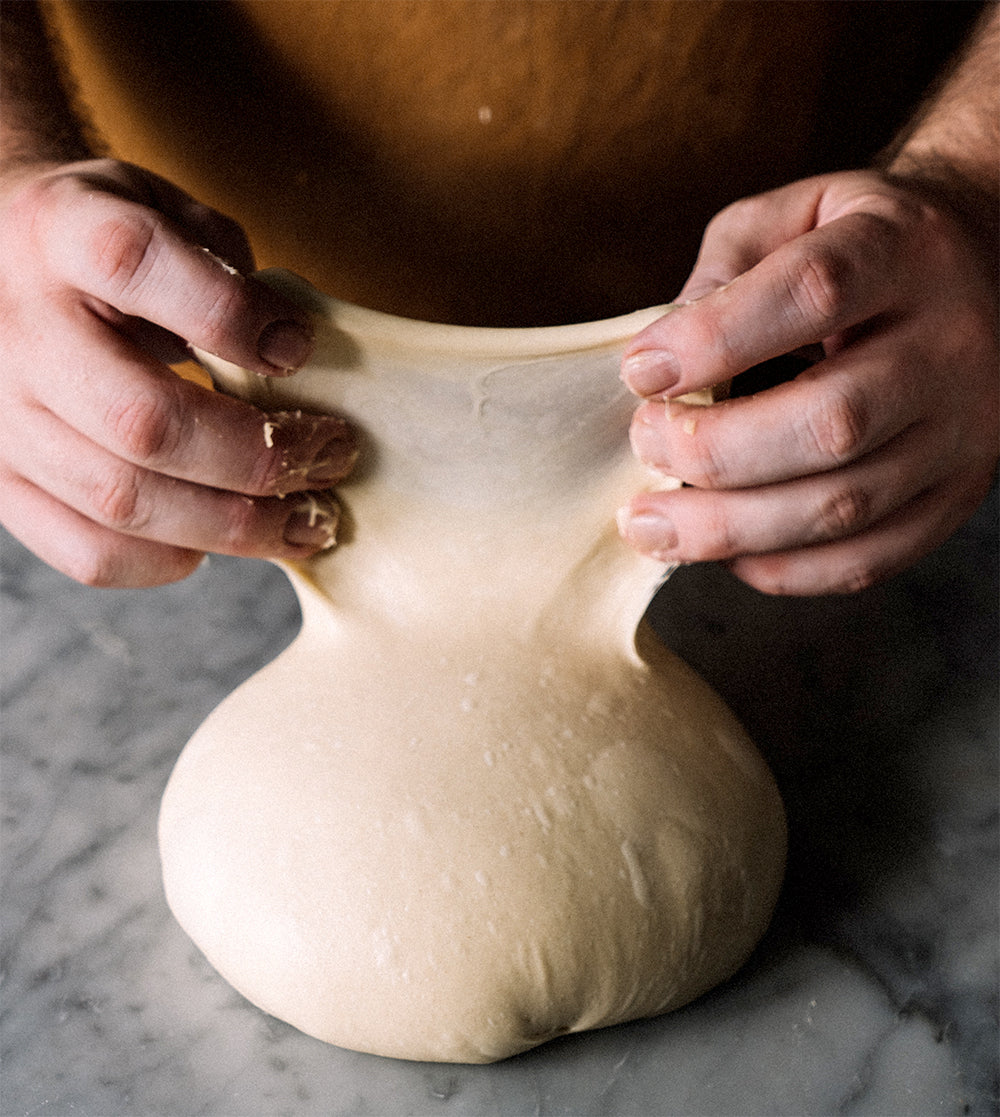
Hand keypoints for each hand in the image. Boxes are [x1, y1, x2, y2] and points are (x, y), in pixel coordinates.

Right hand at [0, 159, 356, 586]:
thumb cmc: (99, 238)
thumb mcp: (158, 205)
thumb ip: (222, 263)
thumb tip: (294, 353)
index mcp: (58, 232)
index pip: (134, 266)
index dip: (230, 314)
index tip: (299, 349)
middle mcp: (18, 330)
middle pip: (146, 420)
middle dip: (261, 455)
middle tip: (331, 457)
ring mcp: (0, 417)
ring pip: (125, 500)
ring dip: (237, 525)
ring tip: (306, 520)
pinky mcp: (0, 483)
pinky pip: (88, 552)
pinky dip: (167, 561)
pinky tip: (216, 541)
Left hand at [618, 170, 998, 594]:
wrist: (984, 268)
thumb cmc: (858, 244)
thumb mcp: (791, 216)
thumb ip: (725, 269)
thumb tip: (662, 361)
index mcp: (905, 251)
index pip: (813, 292)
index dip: (713, 340)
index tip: (640, 371)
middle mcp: (951, 344)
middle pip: (832, 422)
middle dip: (712, 451)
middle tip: (645, 446)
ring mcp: (965, 430)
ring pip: (846, 504)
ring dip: (729, 529)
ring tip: (652, 524)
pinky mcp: (956, 494)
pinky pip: (869, 558)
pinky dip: (783, 570)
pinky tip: (725, 552)